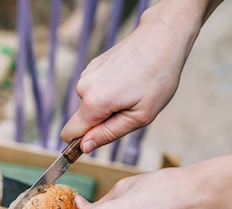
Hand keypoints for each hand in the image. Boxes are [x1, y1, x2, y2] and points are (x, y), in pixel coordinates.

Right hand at [61, 4, 203, 152]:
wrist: (162, 37)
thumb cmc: (157, 77)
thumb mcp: (140, 116)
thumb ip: (109, 134)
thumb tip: (85, 147)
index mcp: (94, 102)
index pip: (69, 134)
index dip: (81, 143)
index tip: (99, 141)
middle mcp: (84, 87)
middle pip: (83, 119)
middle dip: (102, 121)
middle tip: (131, 108)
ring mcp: (87, 74)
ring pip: (91, 104)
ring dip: (108, 105)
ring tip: (132, 91)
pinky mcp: (92, 66)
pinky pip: (96, 90)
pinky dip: (110, 90)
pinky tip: (128, 79)